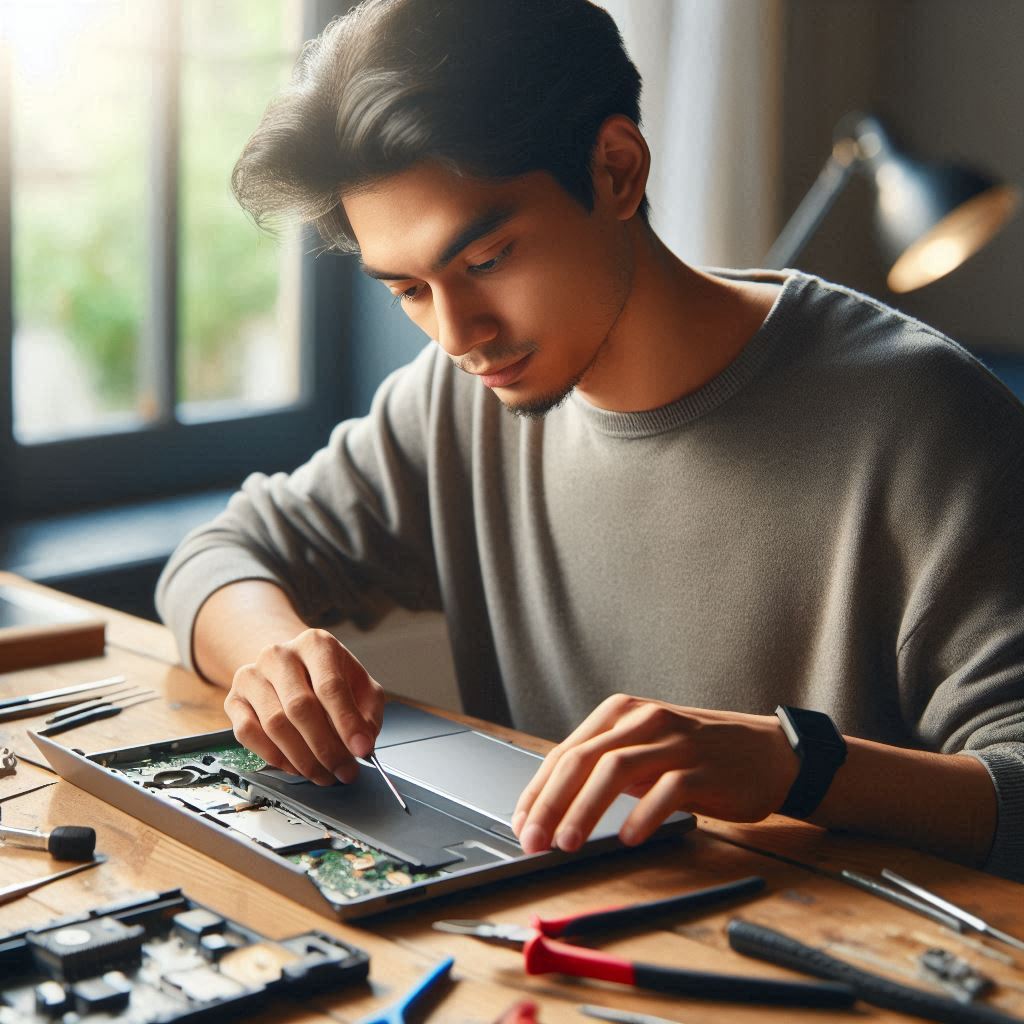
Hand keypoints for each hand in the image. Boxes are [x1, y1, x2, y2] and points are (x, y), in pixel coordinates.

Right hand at [223, 628, 384, 786]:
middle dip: (326, 748)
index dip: (347, 722)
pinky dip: (275, 757)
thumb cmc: (329, 679)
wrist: (291, 668)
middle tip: (344, 771)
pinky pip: (249, 734)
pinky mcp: (233, 699)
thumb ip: (367, 713)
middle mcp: (280, 655)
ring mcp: (252, 676)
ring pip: (275, 724)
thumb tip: (363, 744)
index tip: (361, 750)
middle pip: (300, 707)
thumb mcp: (360, 687)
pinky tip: (295, 766)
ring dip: (303, 759)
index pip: (330, 686)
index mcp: (315, 644)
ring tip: (324, 774)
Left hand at [511, 694, 798, 853]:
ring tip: (568, 844)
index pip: (565, 752)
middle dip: (550, 803)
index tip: (520, 824)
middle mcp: (643, 720)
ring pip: (616, 770)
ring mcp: (674, 742)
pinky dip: (643, 814)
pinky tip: (628, 837)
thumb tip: (551, 804)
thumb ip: (602, 765)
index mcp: (621, 713)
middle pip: (582, 759)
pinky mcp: (703, 768)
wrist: (767, 752)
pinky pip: (667, 789)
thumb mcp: (643, 748)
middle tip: (532, 841)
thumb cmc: (696, 754)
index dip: (538, 791)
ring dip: (585, 809)